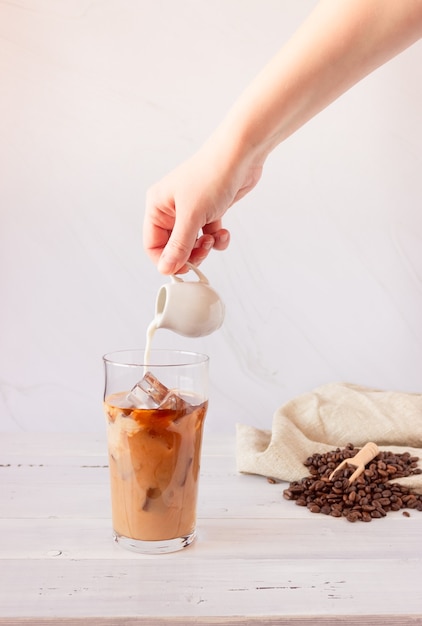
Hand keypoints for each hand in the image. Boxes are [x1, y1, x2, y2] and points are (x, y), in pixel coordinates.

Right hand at [143, 142, 262, 274]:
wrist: (241, 155)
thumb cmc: (211, 176)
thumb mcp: (192, 216)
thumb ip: (179, 246)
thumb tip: (165, 269)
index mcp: (157, 207)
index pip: (152, 245)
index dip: (166, 260)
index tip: (183, 268)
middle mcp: (171, 209)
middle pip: (173, 247)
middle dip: (189, 254)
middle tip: (203, 251)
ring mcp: (191, 210)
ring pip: (192, 243)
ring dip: (205, 247)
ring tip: (214, 238)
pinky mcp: (210, 211)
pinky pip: (209, 235)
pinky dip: (218, 239)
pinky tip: (224, 232)